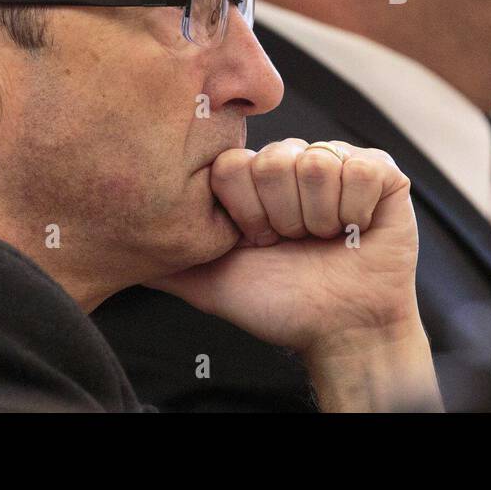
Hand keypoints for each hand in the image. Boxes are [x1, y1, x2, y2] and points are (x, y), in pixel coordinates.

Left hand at [146, 139, 439, 409]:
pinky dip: (354, 212)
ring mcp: (339, 161)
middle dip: (283, 217)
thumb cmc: (282, 305)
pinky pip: (358, 169)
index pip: (235, 165)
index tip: (258, 241)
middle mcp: (296, 160)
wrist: (343, 329)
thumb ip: (167, 257)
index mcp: (257, 177)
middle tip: (294, 241)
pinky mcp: (381, 171)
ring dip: (318, 218)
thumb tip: (109, 249)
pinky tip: (354, 229)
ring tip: (326, 238)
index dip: (245, 213)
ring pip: (315, 165)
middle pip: (274, 161)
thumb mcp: (212, 280)